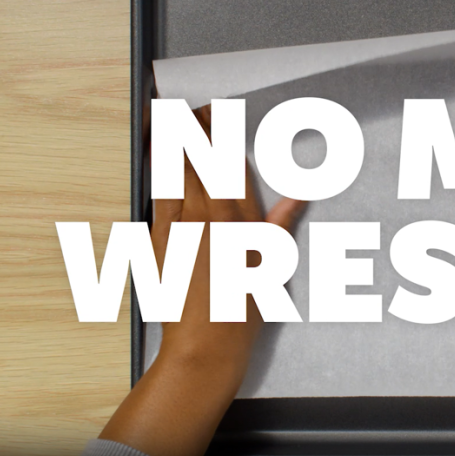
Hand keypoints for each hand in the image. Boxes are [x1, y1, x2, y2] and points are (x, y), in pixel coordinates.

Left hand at [100, 105, 303, 455]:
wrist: (203, 347)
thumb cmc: (243, 312)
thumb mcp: (272, 268)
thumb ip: (280, 227)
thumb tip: (298, 196)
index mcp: (237, 221)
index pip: (226, 163)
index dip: (219, 133)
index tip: (217, 111)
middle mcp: (205, 218)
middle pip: (195, 161)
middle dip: (191, 130)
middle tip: (191, 108)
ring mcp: (177, 228)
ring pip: (171, 173)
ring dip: (170, 144)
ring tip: (168, 120)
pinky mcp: (159, 242)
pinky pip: (157, 197)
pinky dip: (159, 174)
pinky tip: (159, 164)